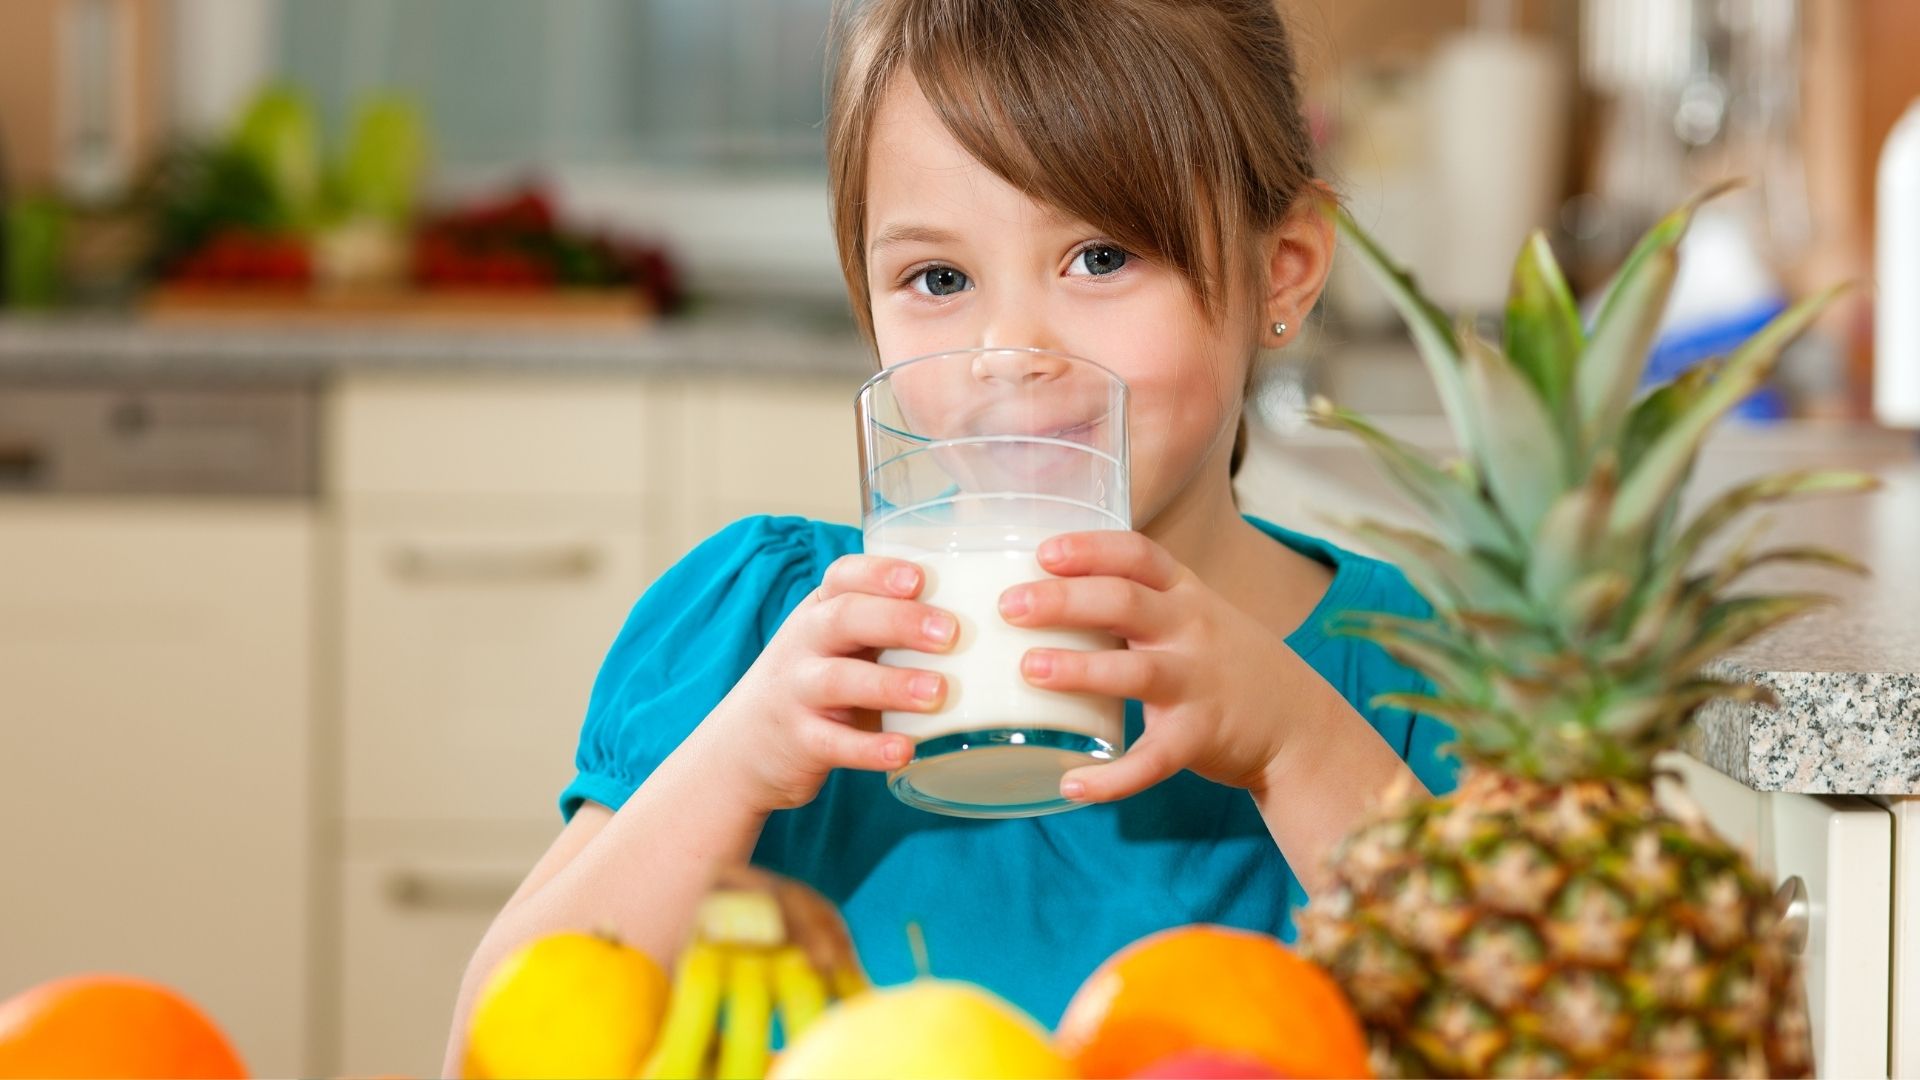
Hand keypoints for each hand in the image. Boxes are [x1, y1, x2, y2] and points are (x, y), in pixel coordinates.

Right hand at [700, 554, 955, 813]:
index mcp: (820, 612)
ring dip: (891, 685)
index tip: (921, 578)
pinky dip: (870, 748)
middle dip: (897, 621)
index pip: (843, 577)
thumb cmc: (816, 684)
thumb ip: (886, 626)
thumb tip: (983, 615)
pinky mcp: (800, 741)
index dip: (880, 573)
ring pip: (840, 680)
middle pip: (844, 619)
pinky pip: (834, 743)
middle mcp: (804, 644)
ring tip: (938, 693)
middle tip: (950, 633)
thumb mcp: (836, 645)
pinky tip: (905, 750)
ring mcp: (797, 692)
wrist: (743, 747)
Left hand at [998, 531, 1296, 801]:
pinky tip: (1072, 783)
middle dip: (1064, 600)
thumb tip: (1044, 589)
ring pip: (1136, 672)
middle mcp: (1192, 631)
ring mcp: (1198, 684)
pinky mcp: (1200, 737)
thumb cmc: (1223, 661)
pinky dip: (1113, 777)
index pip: (1137, 555)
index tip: (1043, 552)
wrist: (1297, 722)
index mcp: (1184, 594)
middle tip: (1010, 606)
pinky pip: (1153, 760)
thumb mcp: (1192, 613)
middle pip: (1125, 603)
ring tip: (1029, 669)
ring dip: (1080, 668)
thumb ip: (1135, 599)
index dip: (1089, 548)